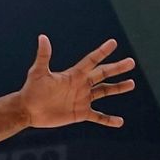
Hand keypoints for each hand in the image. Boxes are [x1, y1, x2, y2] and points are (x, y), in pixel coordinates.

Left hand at [19, 35, 135, 128]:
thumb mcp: (38, 72)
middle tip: (131, 62)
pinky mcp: (80, 113)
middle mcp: (80, 85)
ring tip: (131, 84)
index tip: (113, 43)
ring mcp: (82, 99)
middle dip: (116, 68)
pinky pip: (98, 117)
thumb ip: (44, 56)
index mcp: (74, 75)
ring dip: (118, 88)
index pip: (91, 61)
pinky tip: (120, 122)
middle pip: (102, 74)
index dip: (102, 52)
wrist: (27, 110)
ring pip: (104, 91)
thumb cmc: (31, 89)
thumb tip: (42, 37)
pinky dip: (108, 120)